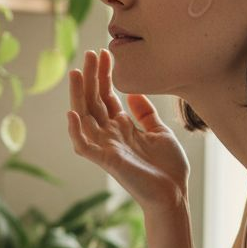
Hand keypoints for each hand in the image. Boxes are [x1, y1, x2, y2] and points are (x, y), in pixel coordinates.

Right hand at [67, 49, 189, 211]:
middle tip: (89, 53)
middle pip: (93, 101)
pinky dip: (75, 131)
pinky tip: (72, 113)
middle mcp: (109, 135)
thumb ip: (144, 114)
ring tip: (76, 73)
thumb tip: (132, 93)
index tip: (103, 53)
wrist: (174, 194)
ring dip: (78, 96)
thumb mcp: (158, 132)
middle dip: (90, 77)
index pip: (106, 96)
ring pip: (84, 118)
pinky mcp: (106, 161)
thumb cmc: (168, 167)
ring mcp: (105, 147)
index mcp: (121, 127)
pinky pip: (83, 146)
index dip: (103, 75)